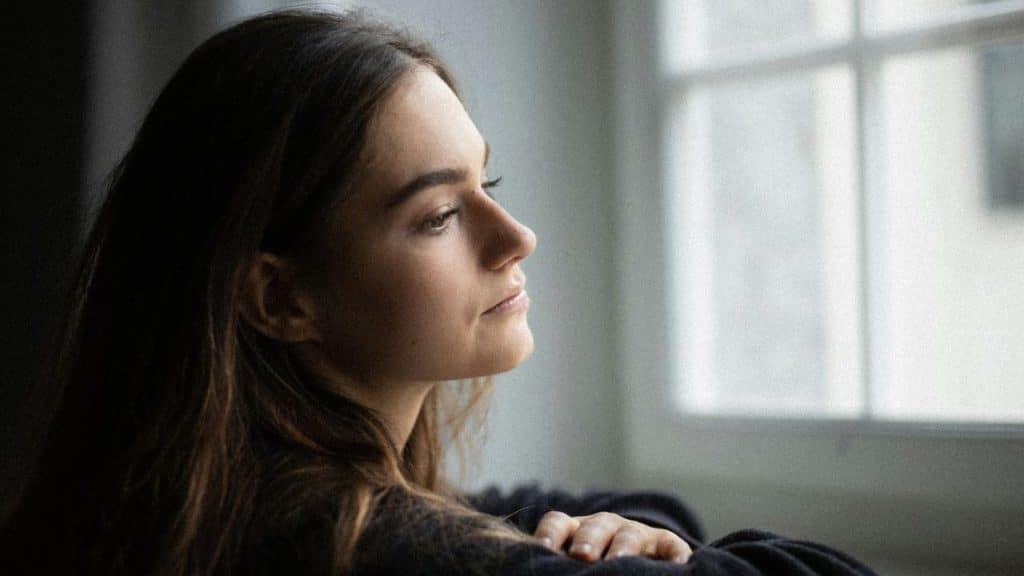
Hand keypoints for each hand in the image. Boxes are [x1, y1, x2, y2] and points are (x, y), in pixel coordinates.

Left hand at [533, 511, 692, 563]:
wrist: (633, 559)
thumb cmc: (591, 566)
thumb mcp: (573, 564)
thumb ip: (559, 567)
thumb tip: (534, 573)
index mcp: (575, 531)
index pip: (558, 523)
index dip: (550, 533)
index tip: (543, 548)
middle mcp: (604, 527)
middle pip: (595, 526)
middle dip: (588, 539)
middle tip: (581, 555)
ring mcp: (635, 534)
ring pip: (629, 534)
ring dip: (623, 546)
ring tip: (617, 562)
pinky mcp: (664, 544)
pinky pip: (671, 546)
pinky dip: (675, 553)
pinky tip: (678, 564)